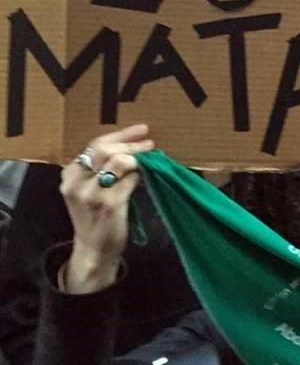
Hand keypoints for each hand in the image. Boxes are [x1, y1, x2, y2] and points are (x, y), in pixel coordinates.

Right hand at [60, 124, 153, 293]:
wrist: (94, 248)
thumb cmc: (96, 214)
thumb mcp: (88, 187)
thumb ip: (100, 166)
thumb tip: (132, 142)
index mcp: (69, 174)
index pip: (95, 144)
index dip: (121, 135)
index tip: (141, 130)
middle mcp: (76, 183)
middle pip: (105, 149)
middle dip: (131, 143)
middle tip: (149, 144)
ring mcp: (92, 194)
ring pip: (119, 161)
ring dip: (137, 159)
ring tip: (146, 162)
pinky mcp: (109, 205)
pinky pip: (130, 180)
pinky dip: (138, 176)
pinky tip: (141, 180)